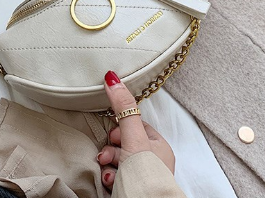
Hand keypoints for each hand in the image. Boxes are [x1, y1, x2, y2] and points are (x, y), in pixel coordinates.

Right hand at [97, 71, 175, 190]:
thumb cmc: (145, 176)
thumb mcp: (133, 136)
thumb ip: (124, 108)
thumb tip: (113, 78)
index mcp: (159, 146)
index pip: (135, 126)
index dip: (120, 128)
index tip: (112, 133)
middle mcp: (152, 161)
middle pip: (123, 144)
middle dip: (110, 148)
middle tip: (106, 154)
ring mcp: (142, 176)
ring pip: (117, 160)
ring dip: (108, 163)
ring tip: (107, 170)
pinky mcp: (131, 187)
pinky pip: (115, 176)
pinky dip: (109, 177)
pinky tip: (110, 181)